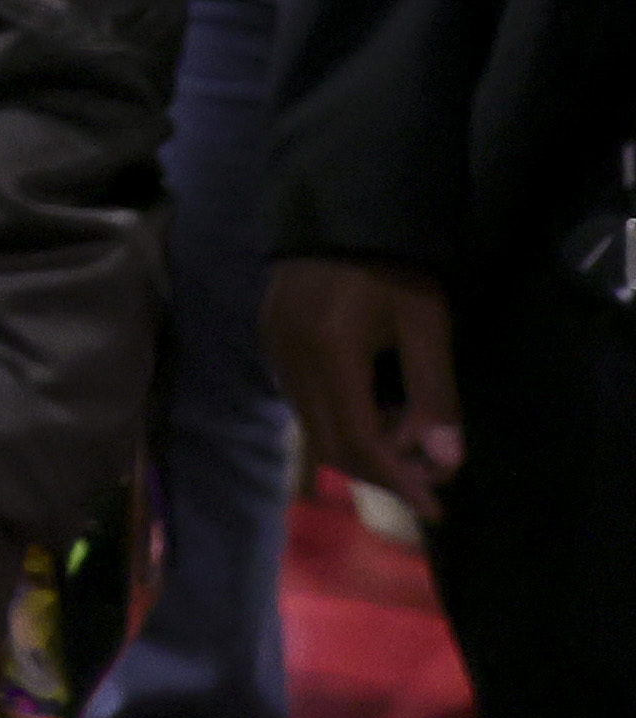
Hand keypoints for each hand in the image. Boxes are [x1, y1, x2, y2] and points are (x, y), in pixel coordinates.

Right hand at [265, 257, 461, 525]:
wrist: (340, 209)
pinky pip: (302, 401)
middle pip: (330, 443)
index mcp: (329, 353)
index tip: (434, 508)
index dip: (397, 481)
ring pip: (313, 426)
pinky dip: (339, 420)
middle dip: (381, 472)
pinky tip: (372, 409)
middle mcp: (291, 360)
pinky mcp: (271, 341)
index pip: (357, 440)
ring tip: (405, 441)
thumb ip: (435, 393)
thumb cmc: (392, 267)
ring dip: (360, 447)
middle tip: (427, 481)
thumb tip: (447, 462)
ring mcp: (274, 351)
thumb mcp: (426, 325)